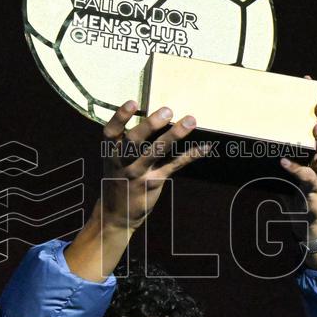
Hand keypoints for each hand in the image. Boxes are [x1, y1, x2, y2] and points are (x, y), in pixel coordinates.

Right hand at [100, 101, 208, 230]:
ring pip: (157, 151)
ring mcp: (139, 173)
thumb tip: (150, 116)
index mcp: (110, 152)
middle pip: (135, 141)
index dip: (120, 117)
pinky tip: (205, 147)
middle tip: (168, 110)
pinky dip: (190, 155)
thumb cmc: (118, 178)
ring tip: (190, 120)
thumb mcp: (113, 160)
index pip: (111, 132)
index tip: (133, 102)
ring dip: (175, 135)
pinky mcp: (154, 182)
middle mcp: (123, 162)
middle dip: (151, 124)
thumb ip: (125, 142)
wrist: (116, 213)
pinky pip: (174, 166)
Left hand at [279, 79, 316, 238]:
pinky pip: (307, 177)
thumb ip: (284, 146)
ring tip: (314, 128)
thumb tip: (261, 126)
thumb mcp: (292, 163)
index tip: (310, 84)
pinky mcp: (315, 190)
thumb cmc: (298, 188)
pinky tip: (284, 161)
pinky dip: (296, 168)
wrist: (306, 220)